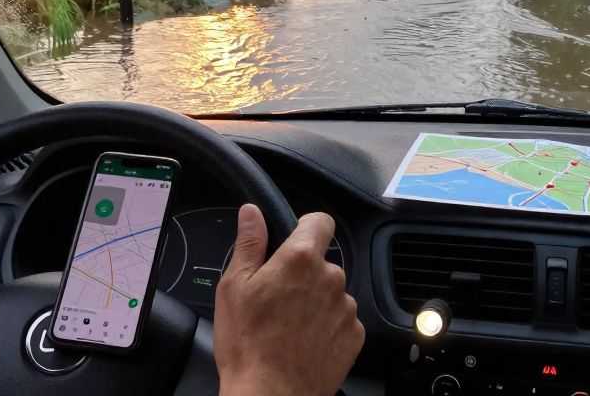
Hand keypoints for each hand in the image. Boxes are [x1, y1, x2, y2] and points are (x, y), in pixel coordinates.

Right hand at [214, 205, 363, 395]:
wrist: (271, 395)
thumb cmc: (248, 344)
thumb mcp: (234, 286)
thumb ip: (249, 243)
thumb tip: (252, 212)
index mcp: (301, 259)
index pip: (320, 221)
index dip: (306, 227)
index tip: (294, 241)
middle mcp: (331, 278)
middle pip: (322, 263)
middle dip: (303, 274)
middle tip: (278, 298)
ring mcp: (347, 308)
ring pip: (332, 292)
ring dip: (316, 301)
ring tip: (289, 326)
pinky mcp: (355, 335)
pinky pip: (342, 319)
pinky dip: (327, 326)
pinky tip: (304, 341)